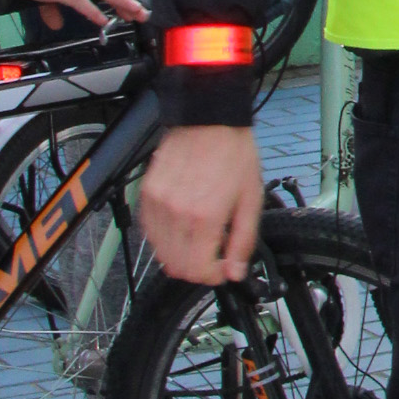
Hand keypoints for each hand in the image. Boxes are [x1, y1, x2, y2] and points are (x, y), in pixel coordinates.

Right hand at [139, 125, 264, 284]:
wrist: (209, 121)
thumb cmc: (234, 155)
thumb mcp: (251, 199)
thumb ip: (243, 241)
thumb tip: (234, 272)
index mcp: (205, 217)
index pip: (198, 270)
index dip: (212, 277)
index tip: (222, 269)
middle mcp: (176, 214)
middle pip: (177, 267)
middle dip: (197, 269)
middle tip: (213, 258)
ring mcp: (158, 205)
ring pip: (160, 253)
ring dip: (180, 255)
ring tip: (199, 240)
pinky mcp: (146, 195)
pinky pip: (149, 233)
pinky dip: (164, 239)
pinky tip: (182, 228)